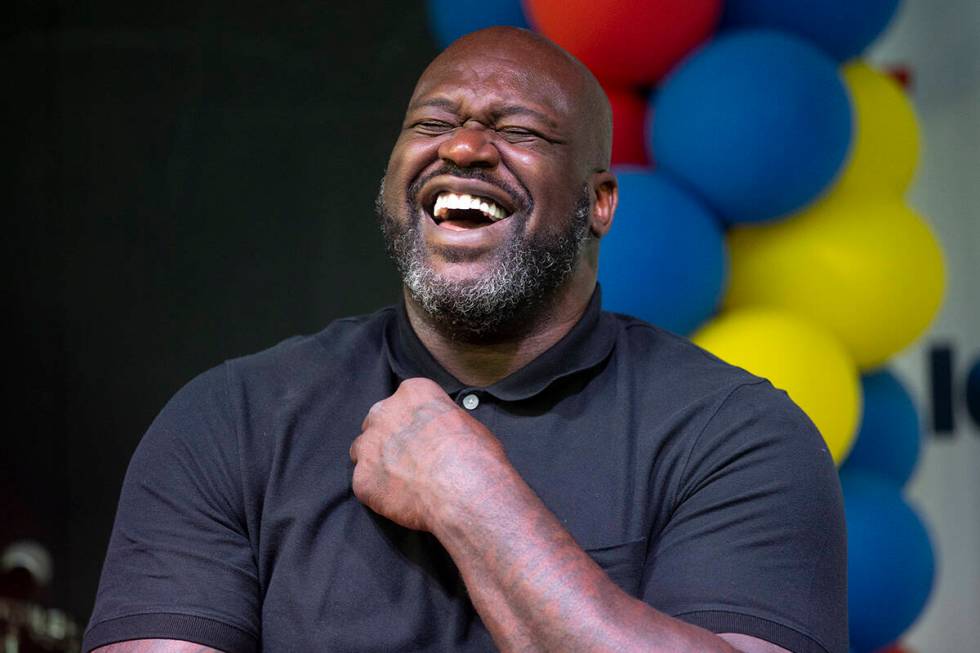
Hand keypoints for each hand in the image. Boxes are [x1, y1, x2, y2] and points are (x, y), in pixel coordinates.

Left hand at [349, 378, 506, 531]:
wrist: (463, 492)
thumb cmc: (475, 457)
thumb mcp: (467, 422)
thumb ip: (442, 422)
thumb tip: (442, 433)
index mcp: (412, 393)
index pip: (405, 401)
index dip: (413, 421)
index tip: (422, 435)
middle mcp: (384, 413)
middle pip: (378, 421)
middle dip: (389, 437)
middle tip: (410, 457)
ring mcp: (368, 446)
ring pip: (363, 450)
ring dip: (378, 462)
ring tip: (402, 480)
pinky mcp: (362, 479)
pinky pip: (365, 483)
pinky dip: (379, 492)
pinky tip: (400, 499)